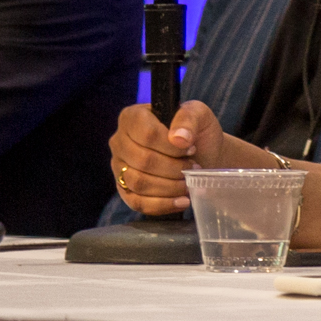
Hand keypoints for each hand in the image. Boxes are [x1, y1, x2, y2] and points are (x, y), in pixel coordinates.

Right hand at [109, 101, 226, 215]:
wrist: (202, 156)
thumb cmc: (197, 133)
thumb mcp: (198, 115)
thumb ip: (188, 119)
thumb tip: (178, 138)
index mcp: (132, 117)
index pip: (147, 135)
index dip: (172, 147)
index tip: (191, 149)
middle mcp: (119, 142)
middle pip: (143, 161)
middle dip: (174, 169)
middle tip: (193, 169)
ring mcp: (119, 167)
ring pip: (139, 183)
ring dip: (170, 187)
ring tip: (189, 184)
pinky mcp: (125, 190)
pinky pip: (137, 203)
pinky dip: (162, 204)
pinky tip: (182, 201)